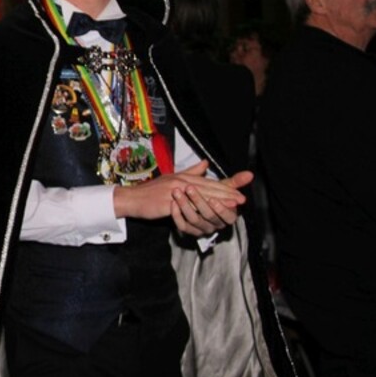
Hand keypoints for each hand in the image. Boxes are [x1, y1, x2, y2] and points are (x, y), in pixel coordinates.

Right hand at [113, 161, 247, 233]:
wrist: (132, 199)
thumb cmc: (151, 192)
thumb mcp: (171, 179)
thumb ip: (190, 172)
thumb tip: (205, 163)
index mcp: (183, 177)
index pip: (209, 181)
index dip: (225, 185)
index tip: (241, 186)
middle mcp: (181, 181)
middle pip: (208, 187)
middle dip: (227, 193)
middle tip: (243, 198)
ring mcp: (175, 191)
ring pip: (202, 196)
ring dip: (220, 200)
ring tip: (234, 204)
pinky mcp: (169, 201)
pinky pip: (189, 206)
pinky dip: (202, 209)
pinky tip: (211, 213)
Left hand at [171, 171, 252, 235]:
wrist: (185, 203)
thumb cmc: (209, 194)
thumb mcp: (221, 188)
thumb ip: (234, 182)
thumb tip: (250, 174)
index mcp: (225, 215)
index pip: (228, 216)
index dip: (221, 209)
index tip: (213, 198)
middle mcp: (214, 224)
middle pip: (209, 217)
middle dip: (200, 202)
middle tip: (189, 187)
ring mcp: (200, 228)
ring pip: (194, 220)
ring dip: (185, 205)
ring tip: (177, 192)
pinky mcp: (187, 230)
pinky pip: (182, 226)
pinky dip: (177, 215)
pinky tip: (172, 203)